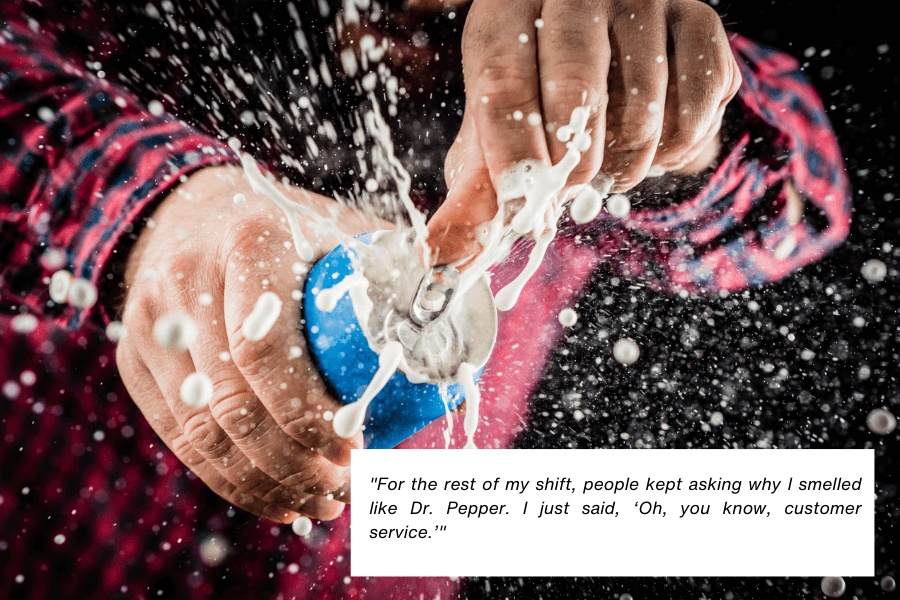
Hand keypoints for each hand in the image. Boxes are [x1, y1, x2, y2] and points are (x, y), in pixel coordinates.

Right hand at [116, 165, 382, 522]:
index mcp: (247, 241)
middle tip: (345, 490)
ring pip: (203, 432)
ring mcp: (151, 325)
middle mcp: (186, 281)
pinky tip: (276, 499)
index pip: (266, 348)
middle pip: (233, 402)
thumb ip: (392, 263)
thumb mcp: (337, 229)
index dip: (309, 414)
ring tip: (321, 505)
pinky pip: (180, 439)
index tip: (356, 448)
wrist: (191, 215)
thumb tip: (451, 315)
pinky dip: (230, 480)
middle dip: (294, 464)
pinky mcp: (136, 362)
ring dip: (266, 484)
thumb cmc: (288, 231)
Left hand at [427, 0, 740, 263]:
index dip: (513, 160)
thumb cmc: (537, 92)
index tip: (523, 214)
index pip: (506, 88)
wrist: (608, 44)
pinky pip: (698, 108)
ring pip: (644, 111)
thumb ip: (475, 192)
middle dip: (574, 167)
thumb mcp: (497, 129)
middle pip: (577, 92)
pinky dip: (677, 150)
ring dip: (627, 166)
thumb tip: (442, 258)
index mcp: (509, 12)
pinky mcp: (700, 20)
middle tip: (571, 187)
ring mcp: (645, 0)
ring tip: (611, 161)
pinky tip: (654, 142)